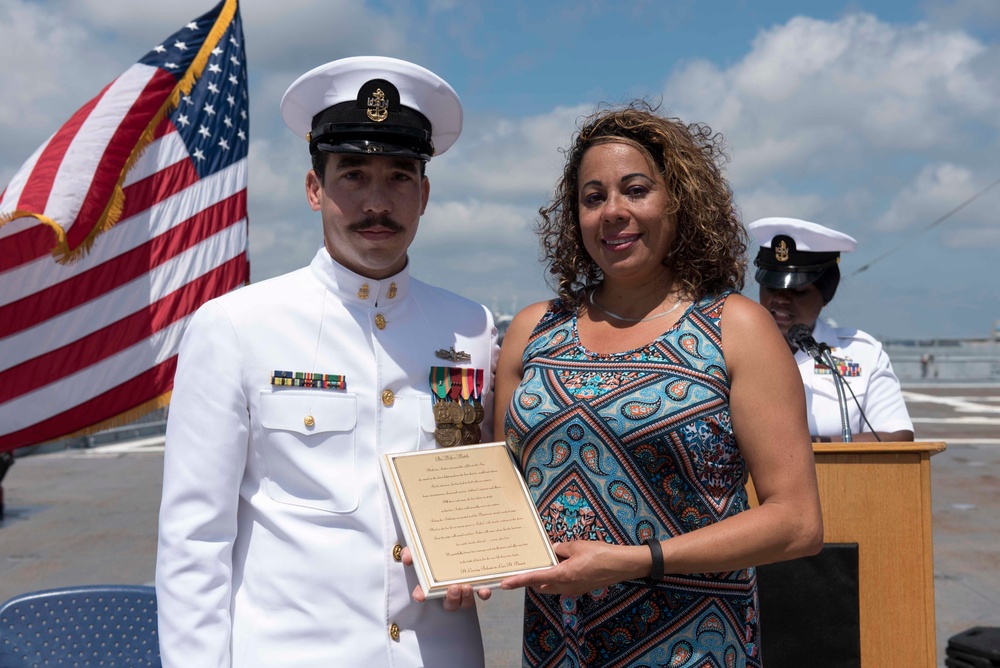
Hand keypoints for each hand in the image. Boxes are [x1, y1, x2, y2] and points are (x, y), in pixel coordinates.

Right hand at [401, 546, 491, 608]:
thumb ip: (414, 552)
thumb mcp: (424, 549)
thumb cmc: (439, 550)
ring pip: (466, 603)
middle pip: (450, 604)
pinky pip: (483, 593)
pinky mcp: (480, 584)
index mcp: (435, 584)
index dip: (421, 594)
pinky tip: (487, 588)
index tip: (420, 596)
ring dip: (467, 598)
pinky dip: (485, 593)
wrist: (464, 541)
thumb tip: (407, 557)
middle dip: (452, 599)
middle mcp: (450, 590)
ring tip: (467, 587)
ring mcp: (466, 589)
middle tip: (453, 588)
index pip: (424, 592)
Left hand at [499, 540, 647, 596]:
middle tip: (526, 566)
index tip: (504, 584)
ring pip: (551, 586)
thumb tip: (554, 549)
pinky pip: (562, 585)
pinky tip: (562, 564)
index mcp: (563, 575)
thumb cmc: (601, 554)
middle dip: (532, 578)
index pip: (534, 578)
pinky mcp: (580, 588)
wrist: (622, 566)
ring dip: (545, 577)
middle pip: (540, 585)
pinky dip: (557, 577)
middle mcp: (566, 586)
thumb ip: (562, 548)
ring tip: (545, 562)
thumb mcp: (578, 545)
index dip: (518, 581)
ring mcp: (573, 589)